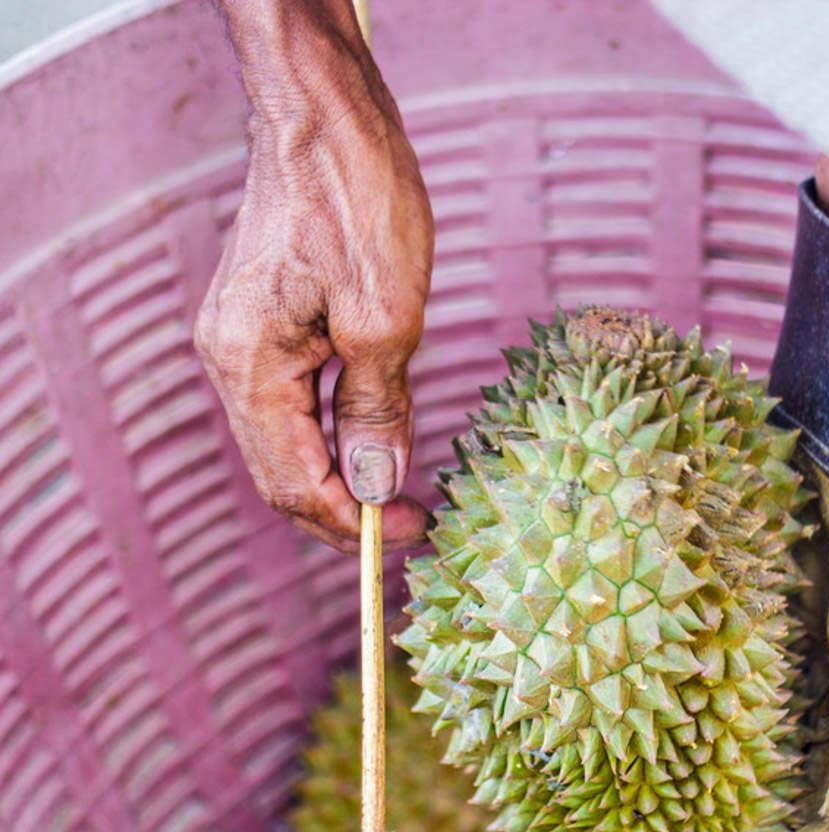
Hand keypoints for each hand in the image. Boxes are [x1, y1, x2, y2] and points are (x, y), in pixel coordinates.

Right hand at [195, 0, 431, 551]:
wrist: (325, 115)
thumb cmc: (357, 200)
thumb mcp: (387, 317)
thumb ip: (376, 409)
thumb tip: (375, 485)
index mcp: (250, 366)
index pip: (294, 483)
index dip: (353, 523)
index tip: (413, 535)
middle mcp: (231, 358)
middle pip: (281, 471)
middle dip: (344, 510)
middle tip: (413, 525)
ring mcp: (242, 336)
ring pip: (287, 437)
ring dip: (339, 475)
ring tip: (399, 493)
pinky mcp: (264, 316)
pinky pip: (292, 398)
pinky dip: (331, 431)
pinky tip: (374, 437)